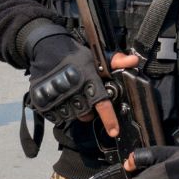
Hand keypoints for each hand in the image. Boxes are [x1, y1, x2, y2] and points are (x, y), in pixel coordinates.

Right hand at [26, 32, 141, 134]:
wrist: (46, 48)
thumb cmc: (75, 55)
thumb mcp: (96, 57)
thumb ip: (116, 61)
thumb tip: (135, 61)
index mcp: (88, 80)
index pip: (101, 103)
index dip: (108, 118)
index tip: (114, 130)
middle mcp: (73, 90)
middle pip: (86, 115)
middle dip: (88, 112)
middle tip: (86, 101)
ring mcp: (57, 97)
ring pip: (71, 116)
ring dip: (74, 112)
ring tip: (72, 98)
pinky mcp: (43, 101)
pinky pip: (56, 116)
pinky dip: (59, 111)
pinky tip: (61, 99)